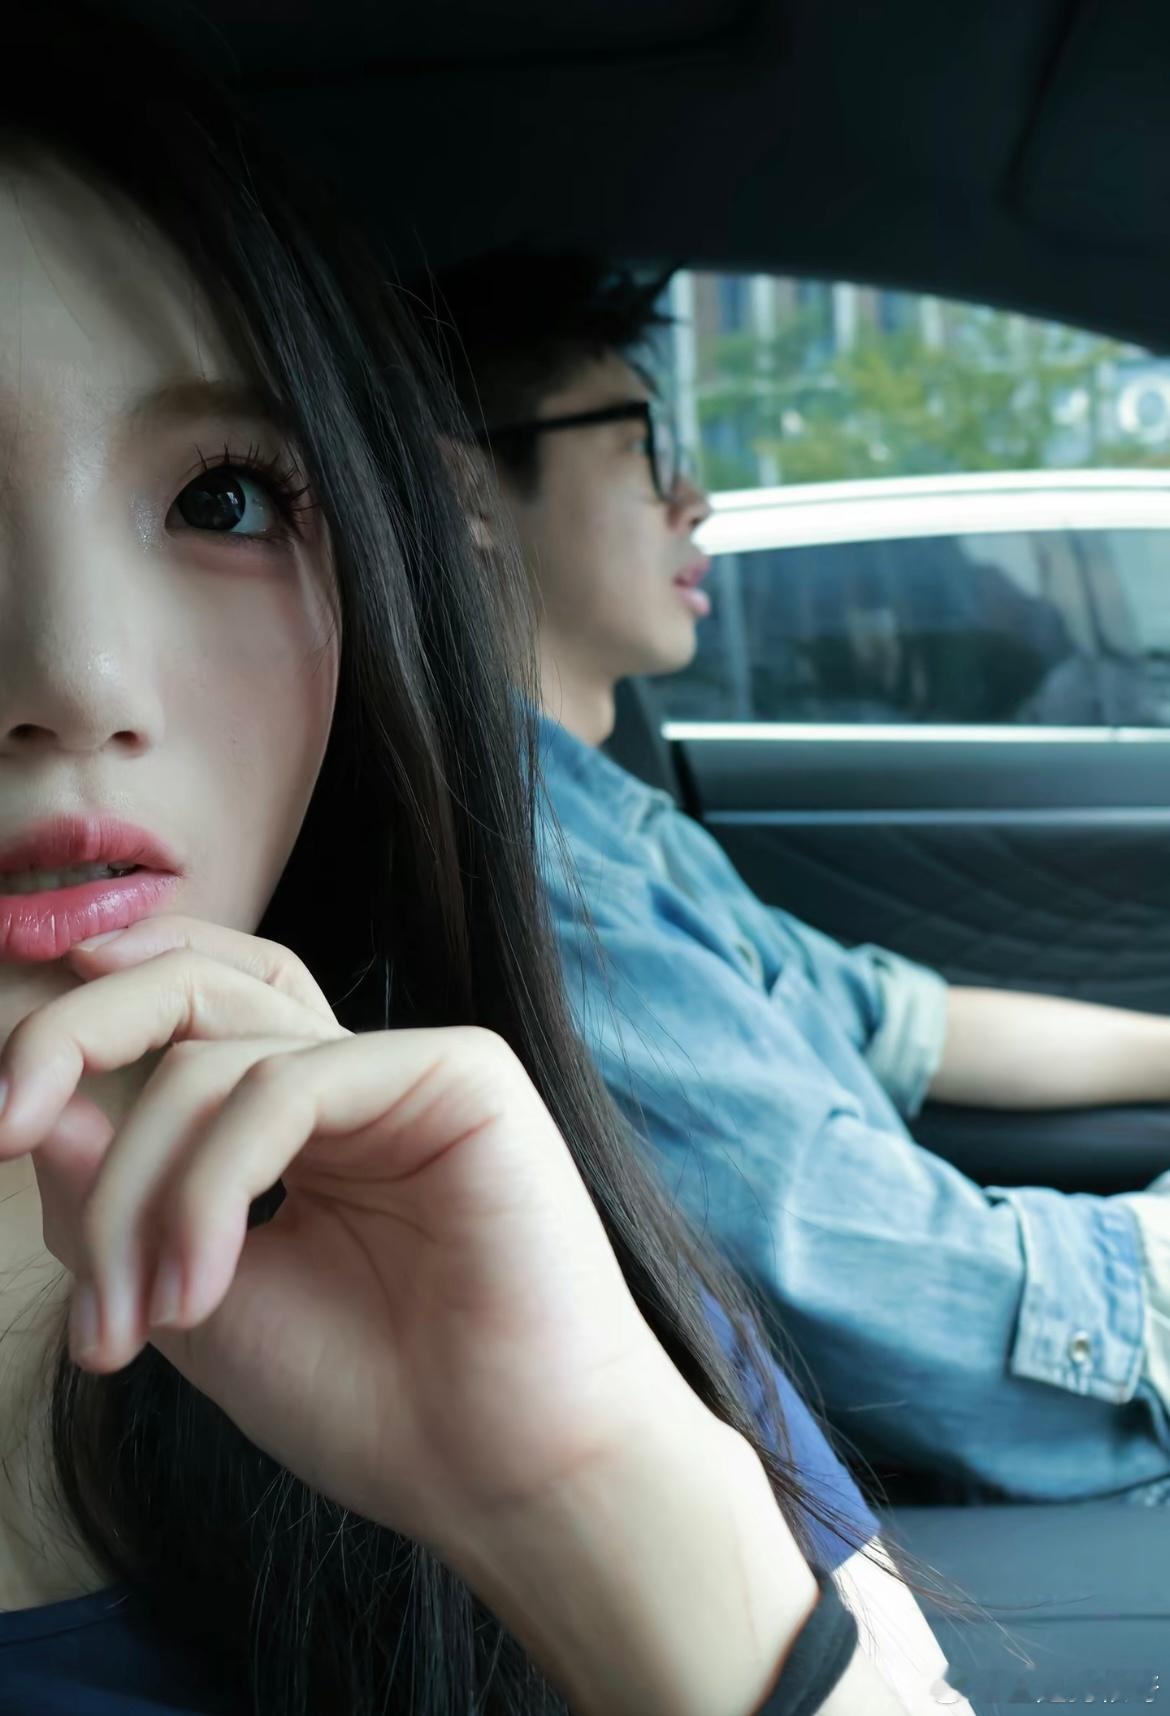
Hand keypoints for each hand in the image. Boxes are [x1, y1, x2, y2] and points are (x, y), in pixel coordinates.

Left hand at [0, 914, 693, 1559]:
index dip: (97, 1018)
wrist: (505, 1478)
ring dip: (139, 1188)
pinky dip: (211, 1183)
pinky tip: (199, 1287)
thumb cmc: (373, 1404)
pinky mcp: (462, 1074)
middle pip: (198, 985)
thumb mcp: (196, 1301)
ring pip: (221, 1054)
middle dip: (74, 1036)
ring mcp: (409, 1068)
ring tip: (131, 1321)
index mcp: (305, 1121)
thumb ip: (118, 1204)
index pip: (194, 1015)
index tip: (0, 1108)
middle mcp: (354, 1078)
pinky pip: (292, 1085)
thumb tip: (33, 1112)